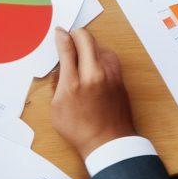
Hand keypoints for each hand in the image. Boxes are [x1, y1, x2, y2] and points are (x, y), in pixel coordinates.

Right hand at [51, 27, 136, 161]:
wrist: (109, 145)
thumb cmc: (79, 129)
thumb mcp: (57, 107)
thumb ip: (58, 80)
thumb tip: (60, 63)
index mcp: (74, 82)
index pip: (67, 46)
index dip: (61, 36)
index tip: (59, 33)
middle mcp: (94, 75)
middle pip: (86, 38)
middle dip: (76, 34)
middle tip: (70, 40)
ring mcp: (111, 77)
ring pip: (100, 46)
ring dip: (90, 47)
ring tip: (84, 57)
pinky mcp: (120, 81)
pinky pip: (110, 59)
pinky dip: (101, 58)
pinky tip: (96, 68)